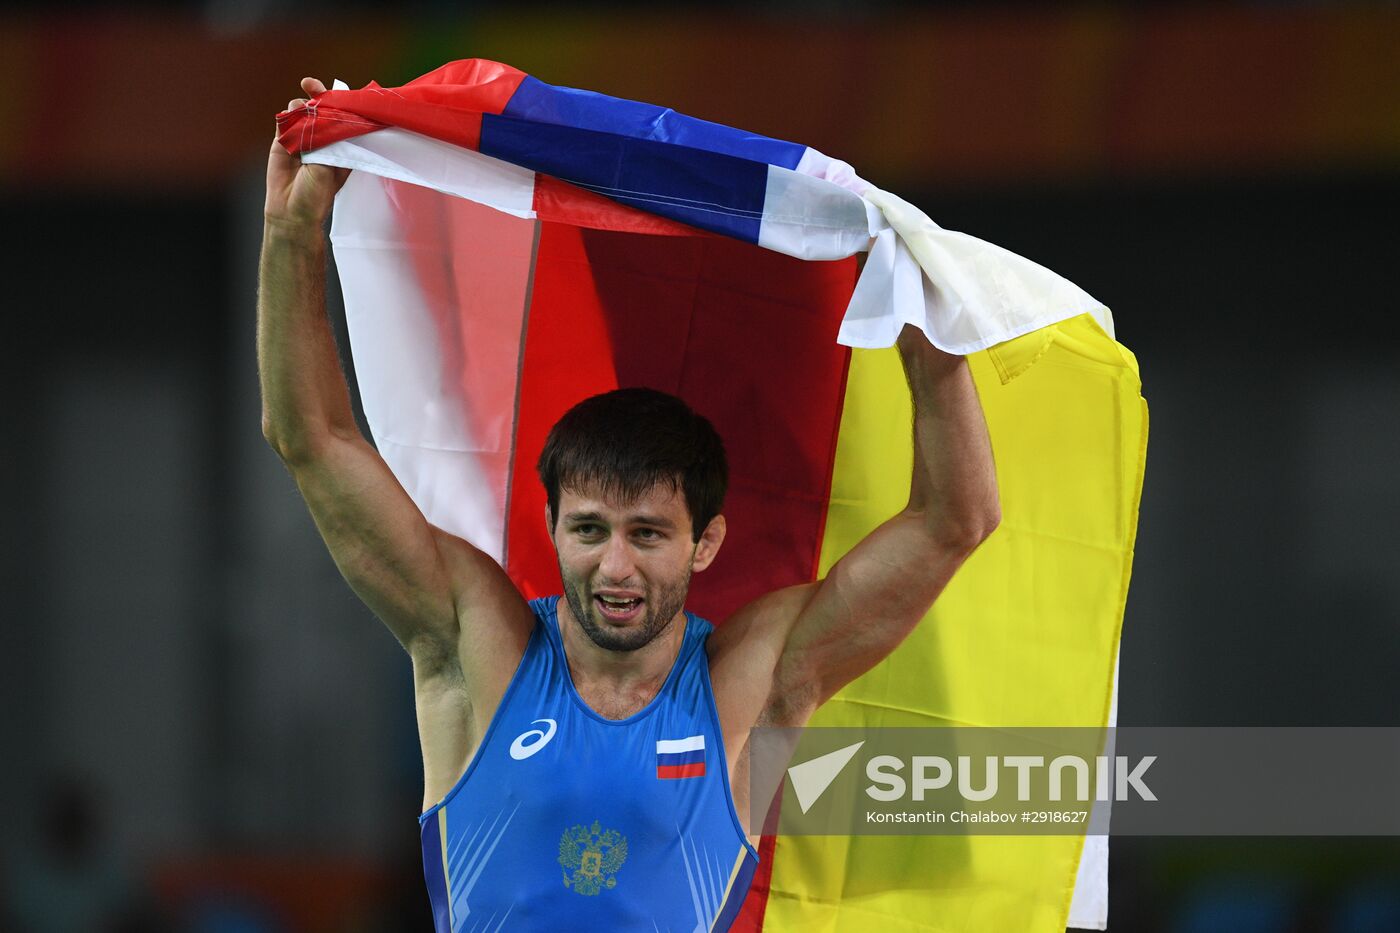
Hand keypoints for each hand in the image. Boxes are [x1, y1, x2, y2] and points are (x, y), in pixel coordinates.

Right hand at [264, 77, 349, 230]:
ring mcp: (303, 137)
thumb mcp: (333, 164)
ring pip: (302, 110)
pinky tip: (289, 119)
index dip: (341, 101)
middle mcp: (323, 138)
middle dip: (318, 94)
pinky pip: (284, 120)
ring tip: (302, 113)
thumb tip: (326, 113)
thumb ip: (330, 138)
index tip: (339, 90)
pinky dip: (287, 116)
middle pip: (321, 108)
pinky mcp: (283, 140)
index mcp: (342, 143)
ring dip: (301, 106)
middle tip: (311, 85)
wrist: (292, 210)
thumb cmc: (319, 193)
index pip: (343, 116)